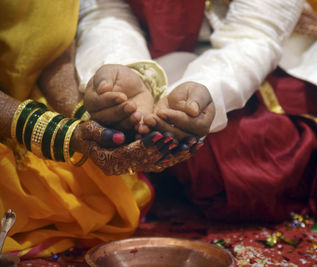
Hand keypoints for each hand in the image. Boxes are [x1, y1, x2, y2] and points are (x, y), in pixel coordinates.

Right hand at [70, 121, 192, 174]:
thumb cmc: (86, 134)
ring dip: (178, 154)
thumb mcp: (89, 130)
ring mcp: (132, 168)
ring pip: (160, 163)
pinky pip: (161, 162)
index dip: (149, 144)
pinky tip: (190, 147)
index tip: (163, 134)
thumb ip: (103, 133)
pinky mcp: (140, 164)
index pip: (133, 154)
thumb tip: (121, 137)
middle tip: (187, 140)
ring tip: (196, 144)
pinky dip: (176, 155)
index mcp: (111, 161)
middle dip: (170, 150)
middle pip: (151, 161)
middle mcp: (124, 168)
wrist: (84, 143)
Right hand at [84, 64, 153, 132]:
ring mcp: (114, 124)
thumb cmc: (117, 77)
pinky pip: (132, 132)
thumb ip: (104, 78)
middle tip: (132, 106)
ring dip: (129, 122)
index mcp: (92, 100)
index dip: (110, 100)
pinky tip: (143, 128)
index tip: (123, 96)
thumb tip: (101, 88)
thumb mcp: (110, 71)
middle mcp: (100, 115)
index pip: (97, 103)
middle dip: (120, 112)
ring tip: (138, 115)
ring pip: (118, 126)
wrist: (134, 86)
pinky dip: (137, 131)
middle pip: (106, 117)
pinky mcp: (129, 128)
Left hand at [144, 82, 214, 139]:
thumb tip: (193, 110)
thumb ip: (197, 100)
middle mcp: (193, 137)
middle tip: (148, 118)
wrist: (186, 99)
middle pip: (177, 134)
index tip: (162, 112)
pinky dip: (148, 136)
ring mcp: (180, 141)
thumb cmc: (194, 93)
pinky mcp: (168, 140)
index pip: (189, 123)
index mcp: (203, 125)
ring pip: (166, 138)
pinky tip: (139, 131)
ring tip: (142, 126)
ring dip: (153, 132)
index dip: (175, 118)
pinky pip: (159, 139)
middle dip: (161, 126)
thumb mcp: (198, 92)